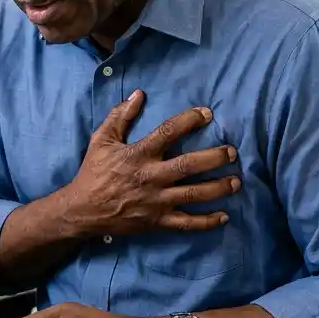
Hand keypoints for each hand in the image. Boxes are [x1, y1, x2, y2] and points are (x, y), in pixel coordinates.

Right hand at [61, 91, 239, 236]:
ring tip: (236, 181)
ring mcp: (156, 202)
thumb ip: (120, 116)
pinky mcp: (157, 222)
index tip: (207, 114)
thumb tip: (139, 94)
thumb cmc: (93, 172)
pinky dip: (207, 222)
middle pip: (189, 165)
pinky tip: (224, 216)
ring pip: (194, 194)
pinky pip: (186, 223)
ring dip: (218, 188)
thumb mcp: (102, 140)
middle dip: (214, 158)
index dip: (189, 121)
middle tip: (232, 152)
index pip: (168, 132)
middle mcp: (151, 177)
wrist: (82, 210)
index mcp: (138, 154)